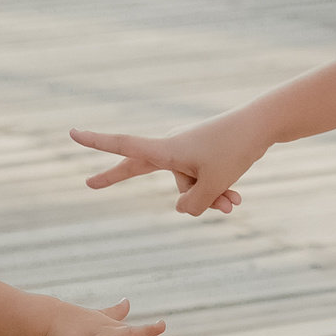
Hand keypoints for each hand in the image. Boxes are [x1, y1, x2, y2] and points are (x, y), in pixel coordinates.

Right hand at [72, 114, 268, 216]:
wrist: (262, 126)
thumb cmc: (234, 151)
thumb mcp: (211, 186)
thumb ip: (193, 205)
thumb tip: (182, 210)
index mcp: (166, 150)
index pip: (123, 146)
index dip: (97, 143)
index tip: (72, 133)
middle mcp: (172, 149)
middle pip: (149, 172)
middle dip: (130, 181)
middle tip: (89, 184)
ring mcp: (188, 152)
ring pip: (191, 187)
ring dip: (211, 196)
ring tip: (235, 201)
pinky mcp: (205, 156)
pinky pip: (204, 181)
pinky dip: (218, 191)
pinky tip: (237, 199)